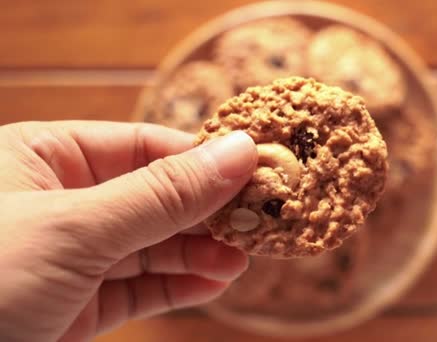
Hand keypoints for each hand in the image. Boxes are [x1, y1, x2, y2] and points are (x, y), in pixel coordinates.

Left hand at [0, 121, 256, 341]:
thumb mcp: (75, 227)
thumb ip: (162, 194)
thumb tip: (238, 152)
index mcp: (45, 157)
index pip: (145, 147)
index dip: (203, 159)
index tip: (257, 170)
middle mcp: (61, 201)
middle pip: (156, 197)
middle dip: (208, 211)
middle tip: (261, 219)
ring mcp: (70, 256)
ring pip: (153, 245)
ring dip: (201, 251)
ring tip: (245, 255)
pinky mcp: (76, 305)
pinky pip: (140, 287)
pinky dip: (180, 285)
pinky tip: (216, 280)